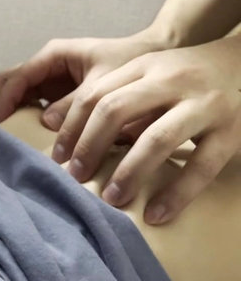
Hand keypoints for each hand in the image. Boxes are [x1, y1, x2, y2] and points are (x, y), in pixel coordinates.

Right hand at [0, 30, 167, 127]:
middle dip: (3, 110)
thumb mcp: (104, 84)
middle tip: (3, 138)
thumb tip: (46, 124)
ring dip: (16, 118)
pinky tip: (36, 142)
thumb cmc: (133, 62)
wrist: (159, 57)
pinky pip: (38, 108)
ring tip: (16, 143)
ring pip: (20, 98)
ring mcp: (53, 82)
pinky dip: (32, 123)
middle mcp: (47, 67)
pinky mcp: (62, 96)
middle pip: (10, 86)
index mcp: (53, 55)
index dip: (3, 103)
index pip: (14, 78)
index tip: (0, 128)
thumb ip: (75, 103)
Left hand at [52, 35, 240, 224]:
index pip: (95, 95)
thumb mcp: (151, 72)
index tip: (57, 155)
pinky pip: (201, 166)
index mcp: (144, 66)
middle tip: (75, 176)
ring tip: (111, 199)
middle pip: (115, 110)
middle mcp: (171, 80)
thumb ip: (119, 95)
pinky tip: (156, 214)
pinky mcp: (232, 131)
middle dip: (89, 147)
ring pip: (157, 139)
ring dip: (128, 172)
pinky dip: (176, 193)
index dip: (72, 127)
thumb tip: (76, 139)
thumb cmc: (188, 74)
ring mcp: (204, 105)